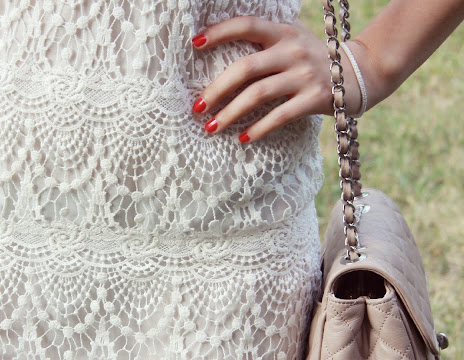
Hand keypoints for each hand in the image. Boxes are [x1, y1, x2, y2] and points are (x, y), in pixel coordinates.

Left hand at [190, 15, 362, 141]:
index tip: (195, 43)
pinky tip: (242, 138)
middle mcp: (292, 50)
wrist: (361, 73)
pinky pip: (280, 115)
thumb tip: (220, 62)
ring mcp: (304, 74)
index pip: (247, 25)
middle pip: (245, 67)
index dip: (220, 32)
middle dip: (216, 89)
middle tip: (197, 107)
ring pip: (258, 94)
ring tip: (211, 127)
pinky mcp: (314, 98)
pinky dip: (258, 128)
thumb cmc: (313, 60)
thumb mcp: (292, 41)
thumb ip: (264, 45)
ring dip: (230, 113)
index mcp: (283, 32)